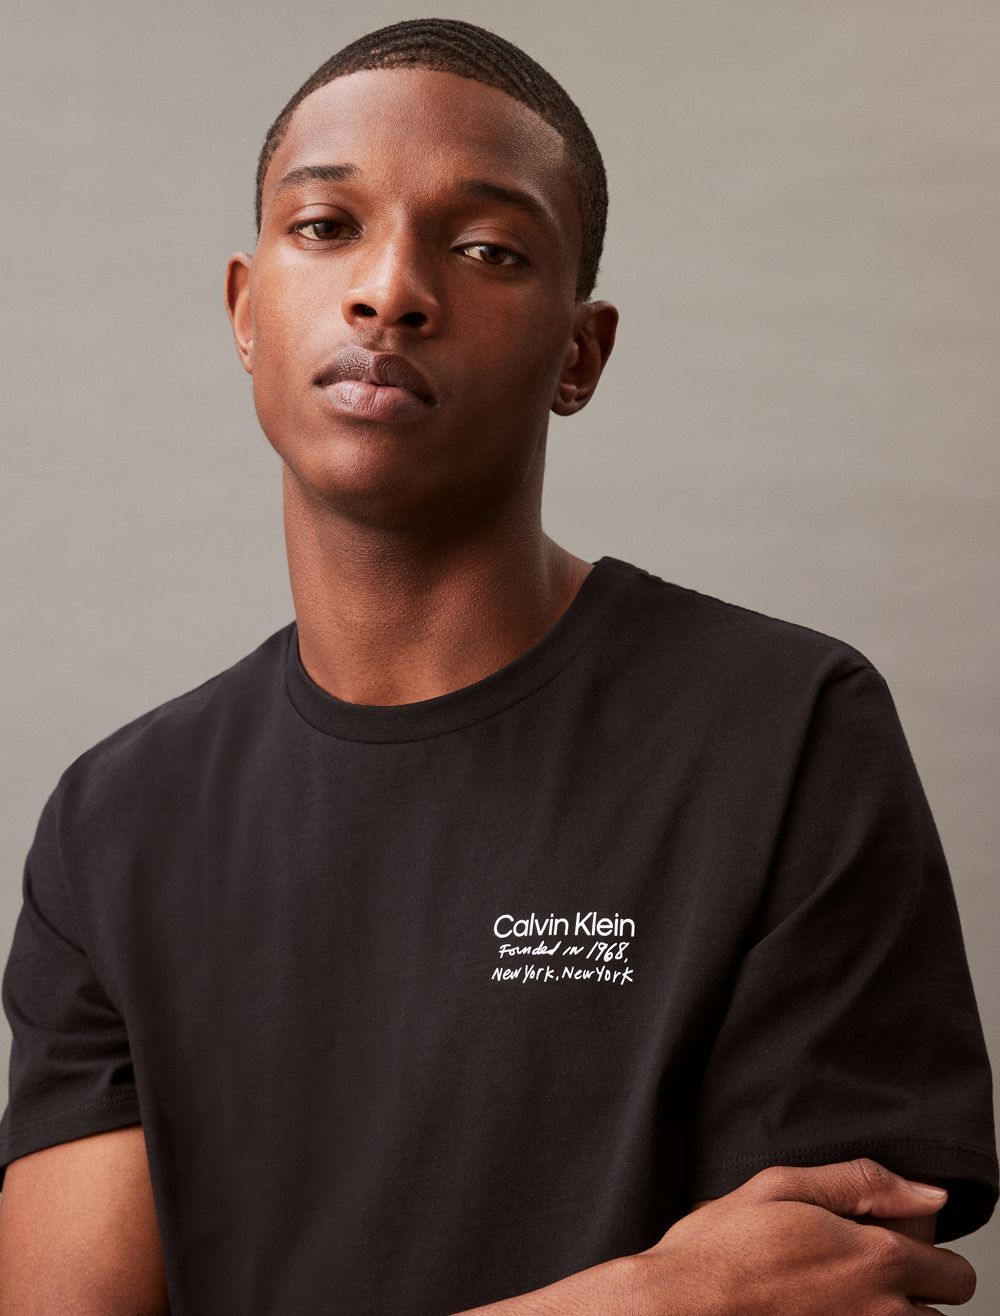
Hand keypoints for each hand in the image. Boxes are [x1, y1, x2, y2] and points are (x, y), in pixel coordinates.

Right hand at [632, 1157, 975, 1313]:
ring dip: (890, 1311)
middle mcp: (880, 1314)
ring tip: (834, 1290)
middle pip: (944, 1312)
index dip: (923, 1249)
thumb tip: (928, 1194)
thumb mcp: (782, 1186)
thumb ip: (864, 1183)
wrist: (678, 1308)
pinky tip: (816, 1307)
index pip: (956, 1271)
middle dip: (917, 1286)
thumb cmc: (720, 1251)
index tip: (882, 1237)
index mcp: (875, 1261)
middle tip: (860, 1267)